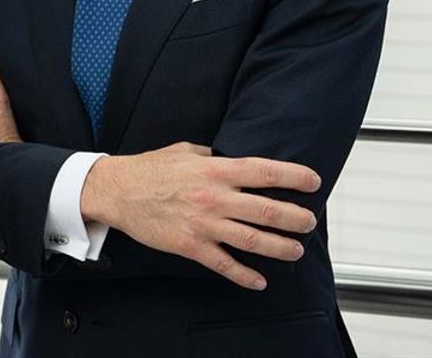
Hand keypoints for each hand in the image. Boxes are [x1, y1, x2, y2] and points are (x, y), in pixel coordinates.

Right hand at [79, 142, 320, 290]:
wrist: (117, 191)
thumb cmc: (149, 168)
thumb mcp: (186, 151)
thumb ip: (213, 156)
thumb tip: (232, 157)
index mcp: (215, 169)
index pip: (264, 171)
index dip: (294, 176)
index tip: (313, 181)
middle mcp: (214, 197)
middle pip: (266, 209)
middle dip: (295, 218)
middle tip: (310, 222)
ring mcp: (204, 224)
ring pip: (253, 240)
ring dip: (280, 247)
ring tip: (295, 250)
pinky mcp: (191, 246)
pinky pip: (224, 264)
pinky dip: (245, 276)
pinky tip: (259, 281)